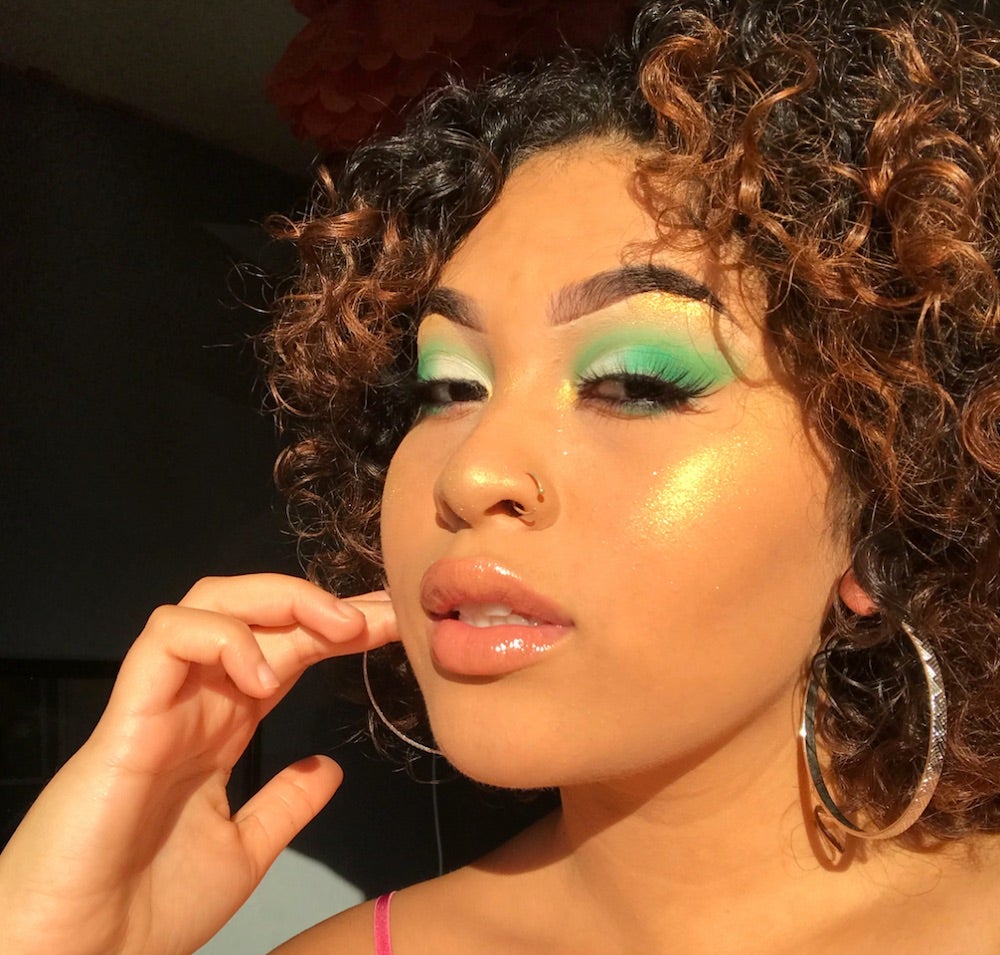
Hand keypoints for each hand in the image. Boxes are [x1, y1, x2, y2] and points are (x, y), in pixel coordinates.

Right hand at [0, 574, 395, 954]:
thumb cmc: (151, 911)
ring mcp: (162, 701)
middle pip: (256, 612)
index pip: (287, 651)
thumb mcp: (244, 851)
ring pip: (210, 601)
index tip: (391, 624)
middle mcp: (196, 700)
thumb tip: (329, 769)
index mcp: (222, 726)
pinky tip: (264, 677)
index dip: (338, 630)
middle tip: (380, 613)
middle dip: (322, 600)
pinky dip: (223, 637)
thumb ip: (285, 804)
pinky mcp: (129, 714)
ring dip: (280, 601)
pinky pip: (168, 638)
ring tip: (335, 629)